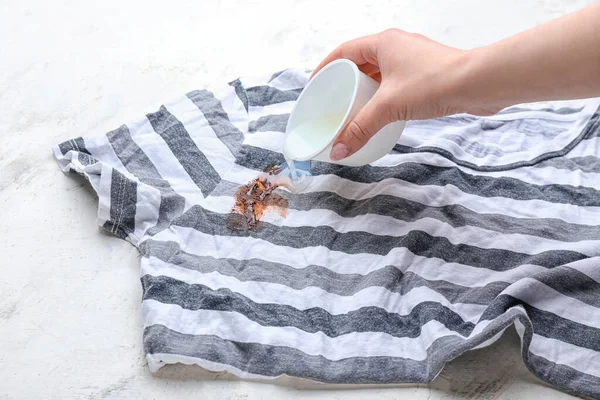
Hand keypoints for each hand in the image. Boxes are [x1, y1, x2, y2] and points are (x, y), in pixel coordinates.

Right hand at [312, 29, 487, 160]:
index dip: (325, 67)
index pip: (343, 51)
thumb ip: (360, 128)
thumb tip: (338, 150)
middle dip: (345, 81)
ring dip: (366, 90)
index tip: (315, 84)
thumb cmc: (436, 83)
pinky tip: (383, 112)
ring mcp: (413, 59)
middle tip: (334, 101)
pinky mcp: (426, 73)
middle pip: (361, 62)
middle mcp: (397, 45)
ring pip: (380, 73)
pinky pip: (395, 82)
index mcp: (383, 43)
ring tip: (355, 109)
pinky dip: (384, 95)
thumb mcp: (389, 106)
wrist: (479, 83)